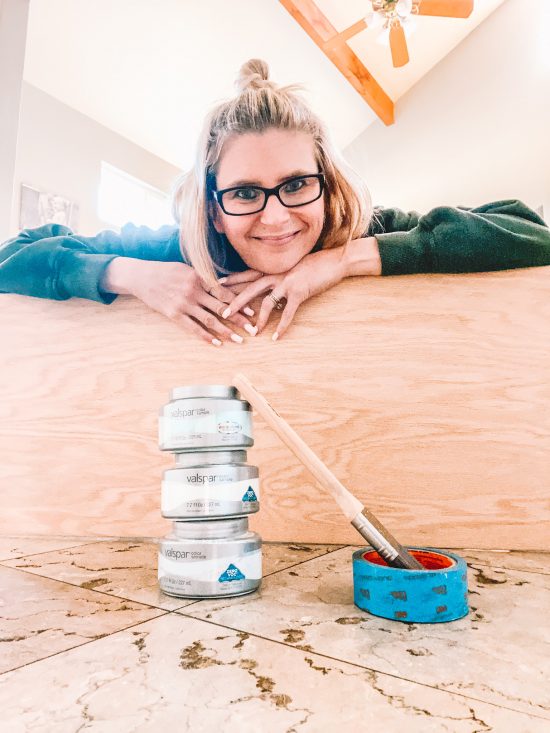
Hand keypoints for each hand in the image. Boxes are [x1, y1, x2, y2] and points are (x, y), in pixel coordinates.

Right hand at [101, 258, 256, 345]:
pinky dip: (206, 337)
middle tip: (252, 330)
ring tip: (239, 340)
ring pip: (210, 320)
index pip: (224, 292)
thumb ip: (204, 278)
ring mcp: (184, 304)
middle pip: (221, 308)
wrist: (141, 276)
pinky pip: (193, 328)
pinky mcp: (174, 314)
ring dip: (226, 332)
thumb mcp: (187, 269)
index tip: (251, 312)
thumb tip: (223, 285)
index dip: (239, 303)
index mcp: (199, 278)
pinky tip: (217, 343)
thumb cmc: (166, 271)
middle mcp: (194, 291)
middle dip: (239, 320)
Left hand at [217, 246, 348, 339]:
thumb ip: (280, 276)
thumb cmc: (315, 264)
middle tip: (223, 313)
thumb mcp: (293, 267)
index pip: (248, 274)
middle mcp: (277, 274)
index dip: (233, 279)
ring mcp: (287, 283)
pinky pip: (287, 313)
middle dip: (236, 301)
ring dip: (258, 319)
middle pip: (250, 288)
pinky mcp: (299, 293)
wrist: (334, 260)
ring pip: (267, 302)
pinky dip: (281, 326)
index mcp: (274, 268)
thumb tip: (272, 290)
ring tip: (252, 332)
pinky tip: (276, 337)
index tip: (217, 284)